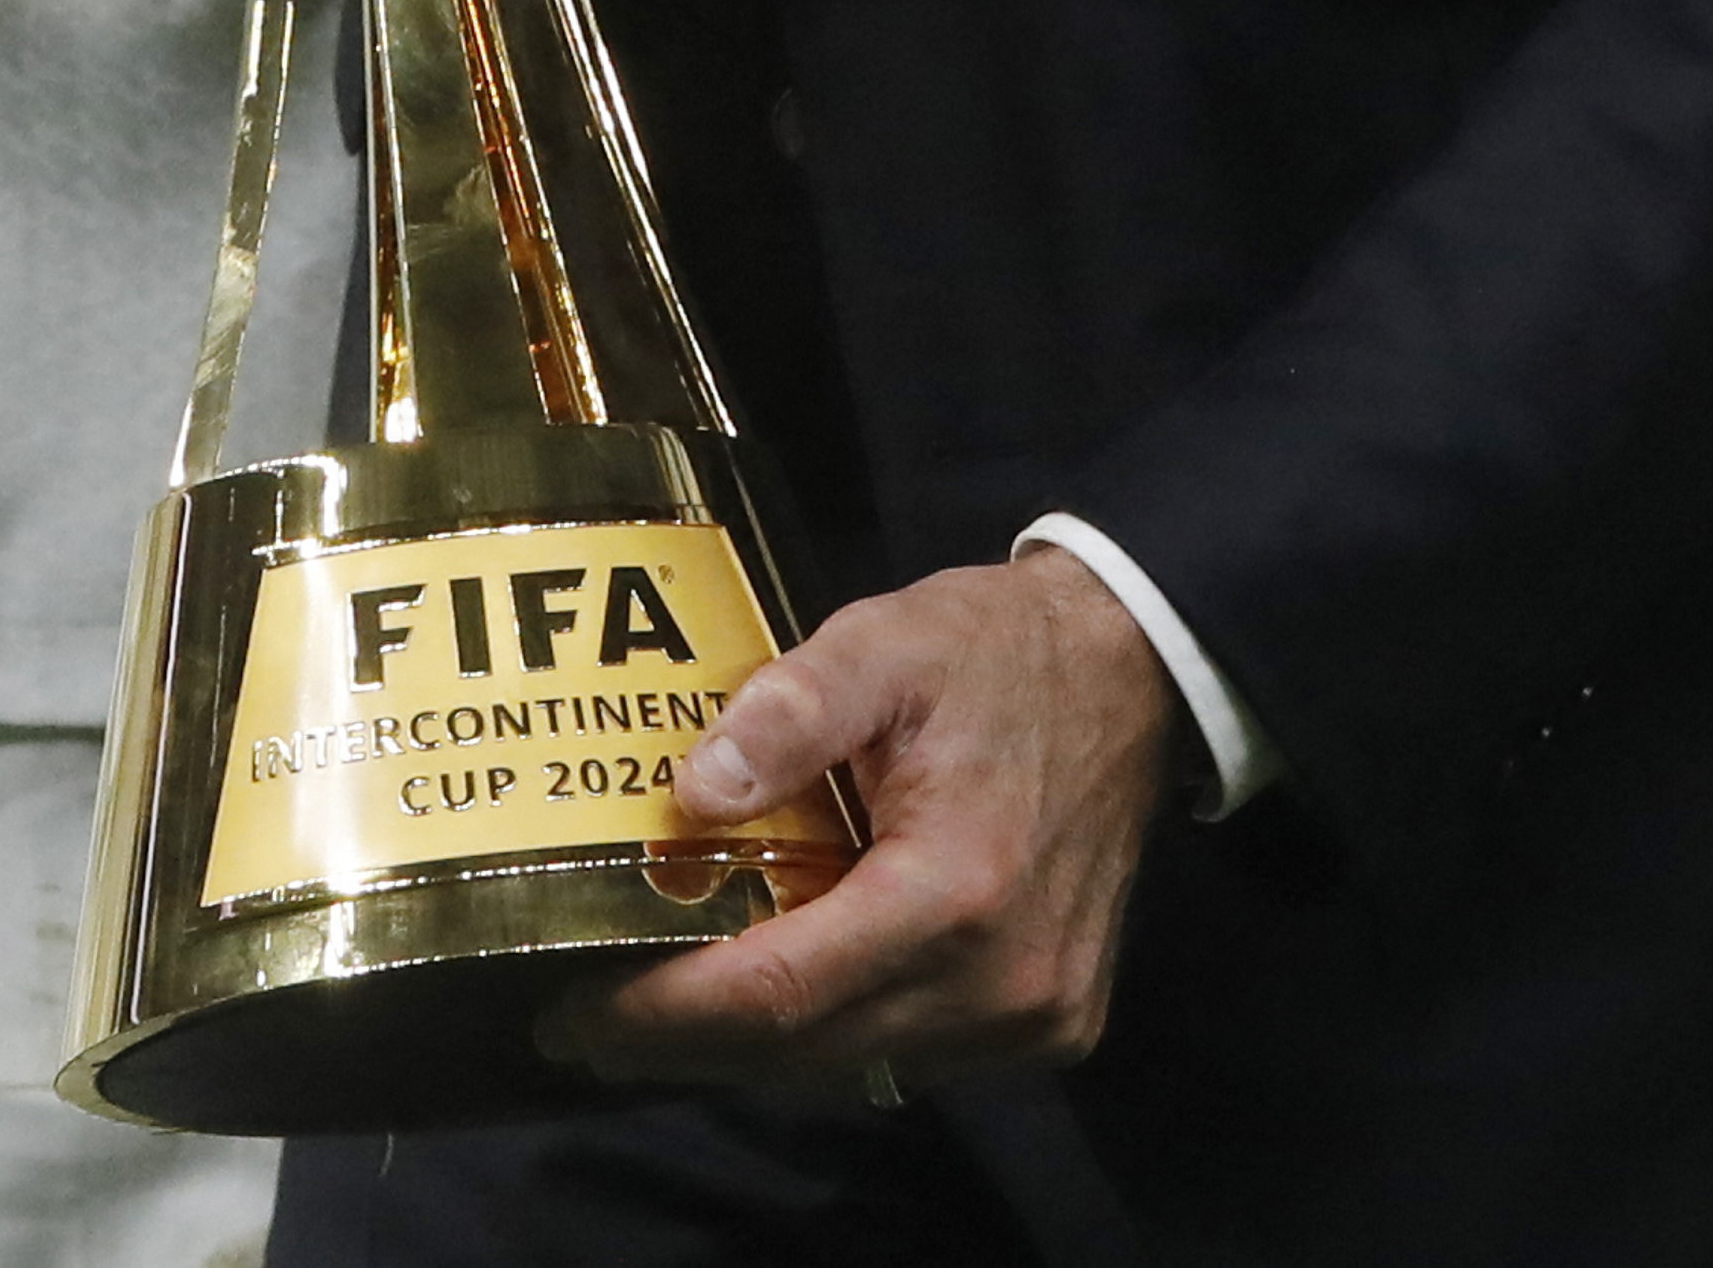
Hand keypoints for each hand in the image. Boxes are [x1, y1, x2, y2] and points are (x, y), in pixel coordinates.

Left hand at [548, 548, 1177, 1099]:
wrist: (1136, 672)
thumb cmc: (998, 653)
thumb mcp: (882, 643)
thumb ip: (786, 713)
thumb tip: (690, 795)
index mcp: (955, 890)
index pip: (780, 992)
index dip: (669, 1013)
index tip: (576, 1010)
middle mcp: (999, 982)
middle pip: (805, 1053)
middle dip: (688, 1043)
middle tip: (590, 1017)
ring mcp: (1034, 1017)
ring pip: (853, 1068)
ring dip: (759, 1045)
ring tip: (671, 1001)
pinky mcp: (1052, 1026)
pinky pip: (911, 1058)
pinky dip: (837, 1034)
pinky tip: (785, 987)